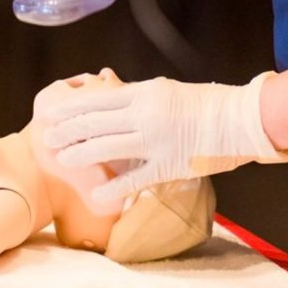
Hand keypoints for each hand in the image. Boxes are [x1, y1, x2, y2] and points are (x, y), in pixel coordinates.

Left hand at [35, 73, 287, 210]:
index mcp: (146, 92)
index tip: (53, 111)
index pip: (99, 98)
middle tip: (47, 136)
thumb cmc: (206, 103)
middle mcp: (146, 115)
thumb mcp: (168, 91)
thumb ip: (140, 98)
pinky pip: (134, 179)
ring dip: (81, 155)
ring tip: (61, 159)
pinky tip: (96, 196)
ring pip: (107, 148)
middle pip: (97, 122)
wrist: (239, 120)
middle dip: (69, 130)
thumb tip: (113, 100)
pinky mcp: (168, 165)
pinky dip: (113, 189)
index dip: (73, 107)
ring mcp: (155, 141)